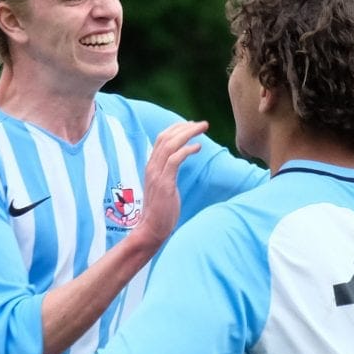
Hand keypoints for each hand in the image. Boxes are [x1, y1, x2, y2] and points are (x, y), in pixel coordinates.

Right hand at [129, 120, 205, 249]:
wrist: (151, 230)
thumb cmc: (161, 212)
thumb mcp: (164, 187)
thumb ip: (168, 174)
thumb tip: (177, 165)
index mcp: (151, 167)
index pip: (161, 139)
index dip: (176, 129)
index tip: (191, 125)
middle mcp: (152, 167)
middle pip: (165, 137)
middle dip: (184, 127)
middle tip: (202, 123)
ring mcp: (156, 175)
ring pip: (170, 145)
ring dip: (187, 134)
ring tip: (202, 129)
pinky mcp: (164, 184)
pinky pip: (174, 160)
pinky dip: (186, 150)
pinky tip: (198, 147)